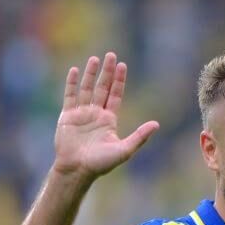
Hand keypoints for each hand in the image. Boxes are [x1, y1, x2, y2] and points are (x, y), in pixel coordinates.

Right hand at [53, 52, 158, 179]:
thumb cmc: (101, 163)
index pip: (115, 95)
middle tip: (111, 54)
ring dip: (90, 74)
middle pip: (102, 88)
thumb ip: (140, 136)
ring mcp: (81, 114)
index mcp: (109, 120)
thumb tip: (156, 124)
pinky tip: (74, 70)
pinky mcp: (67, 116)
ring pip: (86, 88)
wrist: (77, 170)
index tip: (122, 65)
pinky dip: (71, 83)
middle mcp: (95, 114)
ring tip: (95, 58)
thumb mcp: (124, 149)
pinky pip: (70, 96)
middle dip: (107, 72)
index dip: (119, 80)